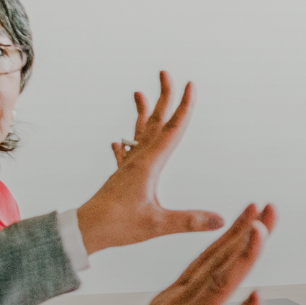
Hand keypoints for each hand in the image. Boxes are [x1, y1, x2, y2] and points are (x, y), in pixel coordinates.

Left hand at [75, 73, 224, 252]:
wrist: (84, 230)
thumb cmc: (118, 226)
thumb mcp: (157, 225)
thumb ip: (189, 221)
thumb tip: (221, 220)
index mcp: (149, 165)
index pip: (173, 130)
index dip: (184, 107)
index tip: (190, 85)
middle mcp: (138, 160)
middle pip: (155, 122)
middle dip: (163, 97)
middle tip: (166, 73)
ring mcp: (128, 167)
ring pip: (139, 134)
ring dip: (143, 113)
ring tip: (138, 93)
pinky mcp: (120, 177)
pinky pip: (125, 154)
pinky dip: (125, 143)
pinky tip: (118, 142)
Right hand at [99, 204, 274, 304]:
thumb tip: (201, 296)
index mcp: (176, 295)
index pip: (210, 256)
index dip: (233, 232)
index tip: (252, 211)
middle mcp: (182, 302)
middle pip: (220, 261)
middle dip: (248, 232)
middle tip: (269, 208)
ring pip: (221, 284)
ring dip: (243, 256)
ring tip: (262, 232)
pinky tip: (257, 298)